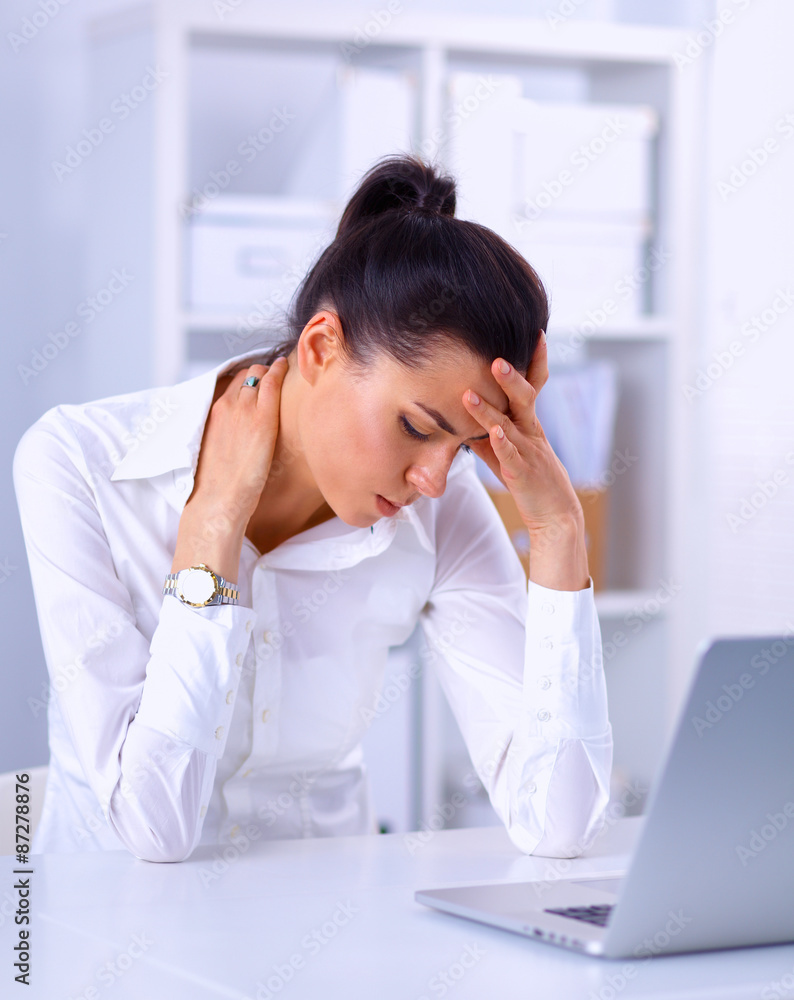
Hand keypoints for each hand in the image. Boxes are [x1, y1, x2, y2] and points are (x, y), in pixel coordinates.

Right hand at [188, 358, 288, 524]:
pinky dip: (279, 371)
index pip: (232, 383)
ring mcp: (244, 409)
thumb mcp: (212, 451)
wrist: (217, 500)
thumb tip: (234, 439)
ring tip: (282, 372)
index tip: (258, 381)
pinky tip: (287, 366)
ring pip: (258, 374)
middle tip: (273, 376)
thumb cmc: (216, 485)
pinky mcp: (262, 418)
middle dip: (260, 372)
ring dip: (270, 371)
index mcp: (212, 413)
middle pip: (246, 375)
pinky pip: (271, 383)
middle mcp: (226, 405)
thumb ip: (222, 435)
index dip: (247, 380)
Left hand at [462, 333, 583, 538]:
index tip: (534, 333)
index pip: (533, 386)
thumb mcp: (507, 450)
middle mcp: (531, 432)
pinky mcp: (523, 474)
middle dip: (510, 377)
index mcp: (529, 423)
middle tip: (496, 357)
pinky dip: (502, 444)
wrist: (555, 515)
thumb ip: (487, 433)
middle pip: (523, 399)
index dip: (534, 361)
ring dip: (489, 409)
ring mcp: (528, 452)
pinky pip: (511, 457)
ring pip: (509, 425)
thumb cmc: (530, 479)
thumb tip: (461, 418)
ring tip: (469, 393)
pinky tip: (492, 433)